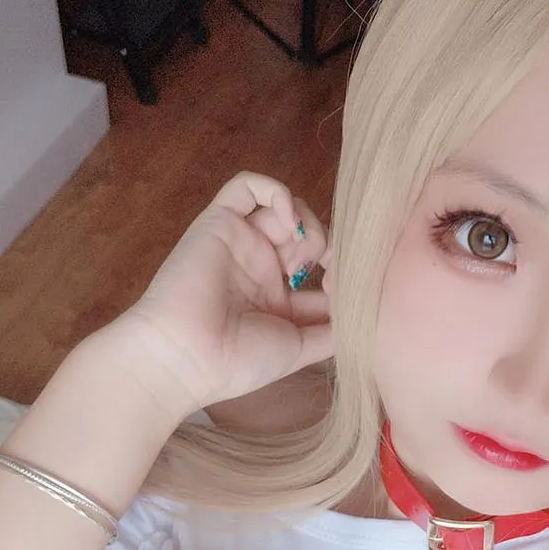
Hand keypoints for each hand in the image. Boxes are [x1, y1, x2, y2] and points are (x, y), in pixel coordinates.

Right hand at [98, 173, 332, 416]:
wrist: (186, 356)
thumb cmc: (238, 362)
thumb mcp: (298, 350)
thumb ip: (330, 331)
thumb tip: (362, 314)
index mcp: (277, 299)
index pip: (320, 270)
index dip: (340, 271)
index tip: (342, 290)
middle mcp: (260, 267)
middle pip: (306, 233)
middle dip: (325, 245)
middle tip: (323, 270)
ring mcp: (241, 243)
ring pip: (284, 207)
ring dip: (305, 221)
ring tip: (301, 252)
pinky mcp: (220, 222)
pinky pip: (246, 187)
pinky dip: (275, 191)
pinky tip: (288, 219)